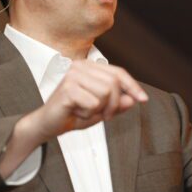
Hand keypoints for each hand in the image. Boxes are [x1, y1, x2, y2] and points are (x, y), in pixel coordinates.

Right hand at [26, 60, 148, 142]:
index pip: (118, 72)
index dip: (133, 86)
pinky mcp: (68, 88)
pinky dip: (88, 114)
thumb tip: (134, 99)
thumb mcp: (100, 110)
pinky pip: (94, 103)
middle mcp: (81, 66)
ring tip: (85, 112)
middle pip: (115, 83)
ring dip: (100, 109)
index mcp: (89, 66)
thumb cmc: (73, 114)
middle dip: (114, 104)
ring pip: (106, 92)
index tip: (143, 99)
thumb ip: (117, 104)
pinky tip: (76, 113)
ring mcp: (73, 75)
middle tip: (104, 116)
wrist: (48, 125)